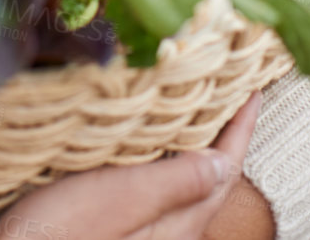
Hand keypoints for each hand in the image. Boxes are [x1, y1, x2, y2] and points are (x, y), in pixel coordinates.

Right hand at [0, 90, 264, 239]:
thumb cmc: (57, 234)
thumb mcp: (120, 199)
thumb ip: (175, 183)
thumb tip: (224, 162)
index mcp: (177, 226)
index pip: (224, 169)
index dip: (240, 127)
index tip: (253, 86)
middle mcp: (168, 232)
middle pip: (208, 175)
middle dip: (219, 129)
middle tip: (226, 84)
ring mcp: (144, 231)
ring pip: (183, 179)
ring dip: (192, 139)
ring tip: (194, 100)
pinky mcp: (119, 225)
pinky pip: (157, 184)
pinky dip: (164, 153)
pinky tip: (148, 137)